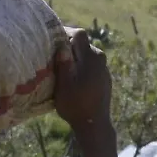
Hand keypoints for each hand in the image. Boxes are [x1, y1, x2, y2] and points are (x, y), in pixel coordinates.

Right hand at [52, 29, 119, 156]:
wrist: (94, 125)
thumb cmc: (76, 105)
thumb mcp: (63, 85)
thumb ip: (63, 64)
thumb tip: (61, 46)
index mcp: (91, 58)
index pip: (79, 34)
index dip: (65, 32)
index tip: (52, 36)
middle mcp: (100, 60)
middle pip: (83, 43)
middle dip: (68, 44)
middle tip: (52, 50)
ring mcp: (104, 70)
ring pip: (87, 55)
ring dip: (74, 56)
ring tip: (60, 64)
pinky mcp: (104, 79)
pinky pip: (91, 66)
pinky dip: (81, 65)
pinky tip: (71, 76)